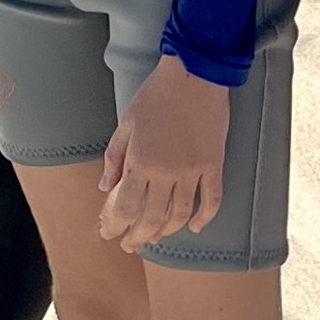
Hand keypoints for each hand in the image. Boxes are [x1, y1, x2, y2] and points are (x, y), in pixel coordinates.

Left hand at [97, 57, 228, 251]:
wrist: (194, 75)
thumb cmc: (156, 94)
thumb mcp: (126, 123)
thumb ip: (114, 157)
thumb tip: (105, 186)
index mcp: (141, 162)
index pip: (126, 206)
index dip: (116, 225)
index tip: (109, 233)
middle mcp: (167, 173)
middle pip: (152, 218)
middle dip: (139, 237)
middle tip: (130, 245)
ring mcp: (193, 171)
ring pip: (180, 214)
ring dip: (167, 231)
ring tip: (156, 238)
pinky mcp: (214, 165)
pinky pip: (212, 199)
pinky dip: (205, 217)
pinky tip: (196, 227)